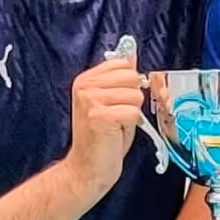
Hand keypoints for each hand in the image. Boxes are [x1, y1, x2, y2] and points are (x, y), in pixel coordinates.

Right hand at [61, 52, 146, 200]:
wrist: (88, 167)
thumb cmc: (101, 138)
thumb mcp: (113, 101)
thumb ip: (121, 77)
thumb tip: (131, 52)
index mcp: (85, 80)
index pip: (123, 64)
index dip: (129, 85)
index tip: (117, 102)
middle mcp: (85, 87)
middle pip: (132, 77)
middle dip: (132, 99)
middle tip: (117, 116)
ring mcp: (90, 100)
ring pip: (135, 96)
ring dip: (131, 114)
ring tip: (116, 125)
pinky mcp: (99, 116)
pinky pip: (133, 113)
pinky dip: (131, 126)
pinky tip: (115, 133)